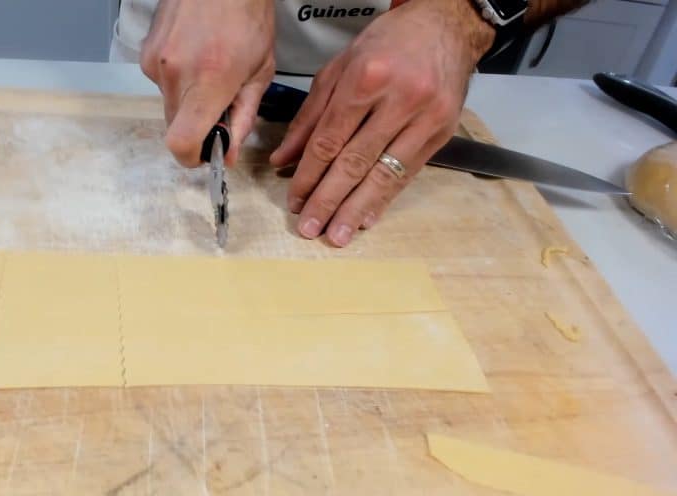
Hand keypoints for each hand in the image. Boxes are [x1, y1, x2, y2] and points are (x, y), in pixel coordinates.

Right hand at [141, 0, 275, 166]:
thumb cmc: (247, 14)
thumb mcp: (260, 71)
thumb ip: (244, 117)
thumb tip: (229, 153)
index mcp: (208, 81)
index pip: (181, 142)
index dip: (192, 157)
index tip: (206, 154)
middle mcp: (175, 74)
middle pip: (175, 127)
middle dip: (196, 126)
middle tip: (219, 106)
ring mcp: (155, 63)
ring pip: (169, 104)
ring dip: (188, 100)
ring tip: (209, 70)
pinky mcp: (146, 53)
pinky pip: (161, 83)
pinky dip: (179, 79)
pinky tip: (196, 56)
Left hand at [269, 0, 493, 245]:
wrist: (446, 25)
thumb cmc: (388, 42)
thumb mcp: (339, 68)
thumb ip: (310, 116)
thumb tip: (284, 159)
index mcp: (367, 78)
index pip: (329, 140)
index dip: (308, 175)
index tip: (295, 200)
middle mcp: (399, 99)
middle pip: (354, 162)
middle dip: (328, 200)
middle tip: (309, 228)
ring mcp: (426, 118)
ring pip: (383, 174)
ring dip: (356, 209)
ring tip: (337, 235)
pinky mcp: (443, 133)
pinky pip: (408, 174)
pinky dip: (385, 198)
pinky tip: (368, 218)